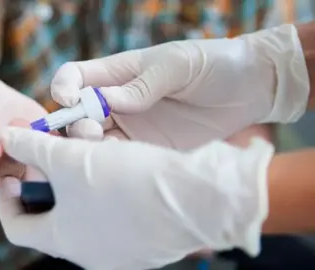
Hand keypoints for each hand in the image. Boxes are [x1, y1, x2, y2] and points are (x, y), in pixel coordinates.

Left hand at [0, 128, 274, 268]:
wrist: (198, 196)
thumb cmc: (127, 180)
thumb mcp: (71, 158)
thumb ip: (32, 148)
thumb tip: (4, 136)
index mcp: (64, 242)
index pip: (17, 227)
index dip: (7, 198)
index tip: (12, 173)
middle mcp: (91, 254)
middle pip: (54, 217)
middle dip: (49, 184)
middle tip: (52, 158)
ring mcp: (122, 251)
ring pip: (87, 214)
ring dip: (80, 185)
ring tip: (89, 156)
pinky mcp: (149, 241)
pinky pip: (117, 216)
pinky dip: (108, 193)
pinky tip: (121, 169)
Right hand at [51, 24, 308, 148]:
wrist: (251, 89)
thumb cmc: (214, 65)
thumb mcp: (177, 65)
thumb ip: (142, 84)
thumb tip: (107, 100)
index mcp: (119, 73)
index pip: (76, 77)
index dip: (64, 87)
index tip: (67, 99)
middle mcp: (118, 101)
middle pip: (77, 115)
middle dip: (73, 125)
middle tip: (91, 131)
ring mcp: (132, 127)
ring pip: (93, 141)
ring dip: (89, 147)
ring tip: (105, 147)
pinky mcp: (149, 150)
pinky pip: (120, 160)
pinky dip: (112, 165)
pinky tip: (121, 166)